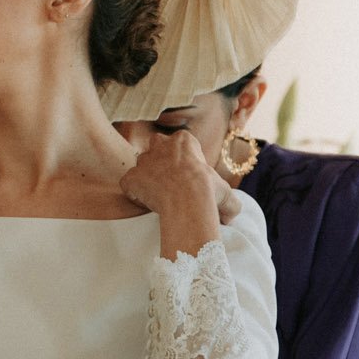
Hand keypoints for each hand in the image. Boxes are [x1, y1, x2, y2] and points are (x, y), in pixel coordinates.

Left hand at [122, 128, 238, 224]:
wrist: (188, 200)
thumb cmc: (208, 192)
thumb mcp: (227, 194)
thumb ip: (229, 202)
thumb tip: (230, 217)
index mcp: (183, 140)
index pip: (180, 144)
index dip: (183, 161)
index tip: (188, 177)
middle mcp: (160, 145)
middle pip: (157, 147)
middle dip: (161, 160)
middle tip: (170, 181)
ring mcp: (143, 160)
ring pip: (141, 165)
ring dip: (147, 177)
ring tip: (159, 195)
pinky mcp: (131, 177)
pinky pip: (128, 183)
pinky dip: (133, 192)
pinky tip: (145, 202)